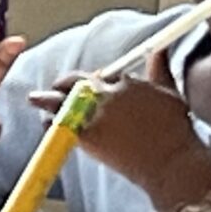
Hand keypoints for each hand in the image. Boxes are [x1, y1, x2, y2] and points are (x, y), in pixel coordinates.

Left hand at [28, 50, 210, 208]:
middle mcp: (108, 95)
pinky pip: (61, 123)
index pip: (100, 74)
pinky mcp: (88, 135)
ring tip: (36, 99)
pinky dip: (51, 121)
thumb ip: (159, 69)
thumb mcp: (170, 92)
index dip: (92, 79)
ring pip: (63, 101)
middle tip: (55, 88)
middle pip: (76, 82)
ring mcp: (96, 114)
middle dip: (64, 83)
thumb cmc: (174, 130)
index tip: (88, 84)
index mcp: (126, 82)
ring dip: (48, 99)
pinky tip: (45, 121)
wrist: (170, 162)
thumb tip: (160, 49)